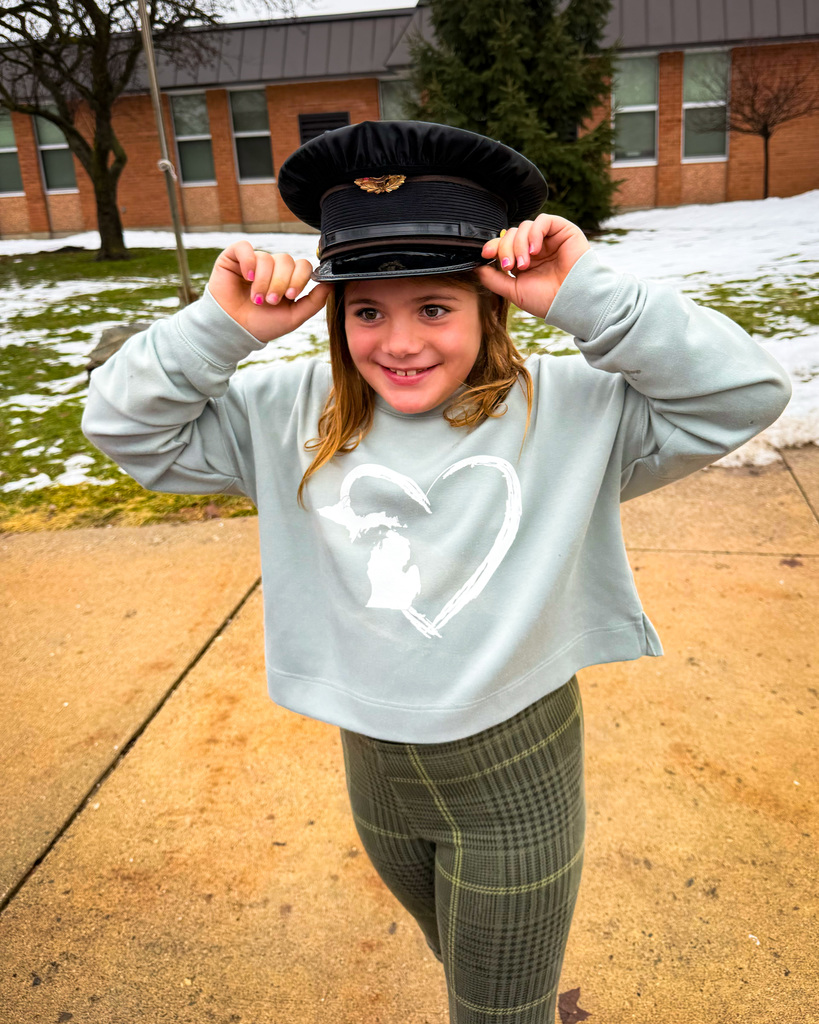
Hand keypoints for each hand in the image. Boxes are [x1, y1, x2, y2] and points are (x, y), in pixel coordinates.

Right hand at [207, 241, 332, 342]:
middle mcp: (272, 268)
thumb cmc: (262, 325)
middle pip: (286, 260)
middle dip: (281, 282)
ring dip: (264, 281)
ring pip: (267, 258)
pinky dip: (248, 261)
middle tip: (271, 301)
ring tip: (257, 299)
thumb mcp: (294, 317)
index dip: (299, 278)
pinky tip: (247, 277)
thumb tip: (331, 283)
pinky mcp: (234, 258)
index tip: (290, 296)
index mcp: (288, 279)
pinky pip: (245, 248)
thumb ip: (315, 301)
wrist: (234, 331)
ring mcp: (253, 261)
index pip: (303, 265)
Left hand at [476, 214, 589, 319]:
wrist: (572, 302)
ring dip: (519, 244)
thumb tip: (476, 268)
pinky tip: (535, 250)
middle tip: (509, 265)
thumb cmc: (547, 300)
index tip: (486, 254)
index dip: (493, 245)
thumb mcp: (514, 291)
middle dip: (505, 248)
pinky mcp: (562, 230)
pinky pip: (542, 220)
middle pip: (511, 234)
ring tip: (525, 263)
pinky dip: (534, 233)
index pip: (504, 245)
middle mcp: (535, 248)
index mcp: (524, 261)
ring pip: (524, 227)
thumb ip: (494, 279)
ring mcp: (548, 239)